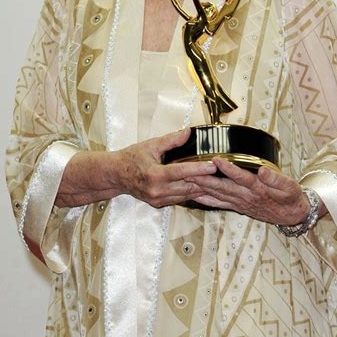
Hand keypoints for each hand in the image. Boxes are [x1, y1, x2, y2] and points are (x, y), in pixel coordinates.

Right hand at [56, 129, 216, 207]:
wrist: (115, 175)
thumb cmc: (131, 158)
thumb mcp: (150, 145)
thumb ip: (171, 140)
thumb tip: (188, 132)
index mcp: (155, 175)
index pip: (182, 172)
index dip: (199, 169)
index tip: (213, 166)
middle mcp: (157, 190)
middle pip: (187, 186)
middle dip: (205, 180)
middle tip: (221, 173)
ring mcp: (158, 199)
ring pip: (186, 195)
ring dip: (201, 188)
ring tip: (216, 181)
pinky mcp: (158, 204)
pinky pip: (179, 198)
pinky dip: (191, 193)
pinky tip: (202, 187)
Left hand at [185, 157, 314, 224]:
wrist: (292, 215)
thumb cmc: (290, 198)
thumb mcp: (289, 187)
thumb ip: (276, 179)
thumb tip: (263, 170)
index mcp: (258, 189)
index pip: (241, 177)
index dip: (228, 169)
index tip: (216, 159)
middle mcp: (246, 197)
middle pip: (222, 187)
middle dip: (205, 179)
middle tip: (189, 170)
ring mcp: (240, 203)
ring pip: (217, 195)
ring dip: (201, 187)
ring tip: (187, 179)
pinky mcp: (237, 206)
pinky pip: (218, 203)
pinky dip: (205, 199)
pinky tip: (194, 195)